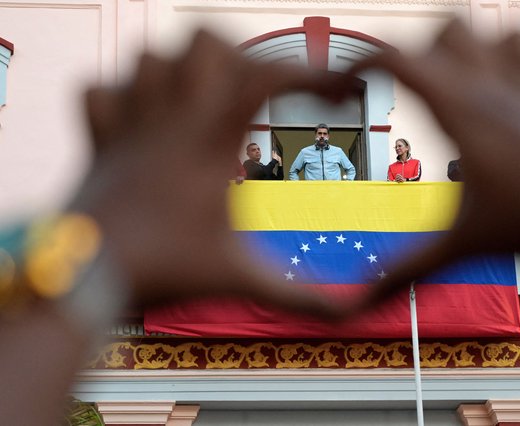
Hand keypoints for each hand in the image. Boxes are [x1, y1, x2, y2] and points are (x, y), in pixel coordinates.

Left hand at [75, 29, 354, 317]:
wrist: (84, 278)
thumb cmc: (164, 273)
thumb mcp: (241, 281)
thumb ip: (297, 296)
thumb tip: (348, 316)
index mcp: (210, 143)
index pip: (266, 78)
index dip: (312, 74)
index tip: (339, 93)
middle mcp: (168, 120)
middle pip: (202, 41)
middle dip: (239, 57)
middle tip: (251, 92)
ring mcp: (128, 123)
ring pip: (148, 55)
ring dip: (179, 72)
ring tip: (198, 106)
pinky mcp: (98, 137)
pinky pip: (100, 88)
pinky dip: (121, 95)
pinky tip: (143, 125)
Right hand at [349, 21, 519, 315]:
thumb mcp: (458, 249)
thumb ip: (402, 274)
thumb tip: (352, 307)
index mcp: (465, 115)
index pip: (400, 60)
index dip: (362, 60)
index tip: (350, 83)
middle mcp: (501, 89)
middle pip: (452, 25)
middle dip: (426, 50)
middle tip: (422, 92)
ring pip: (506, 31)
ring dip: (484, 54)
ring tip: (474, 95)